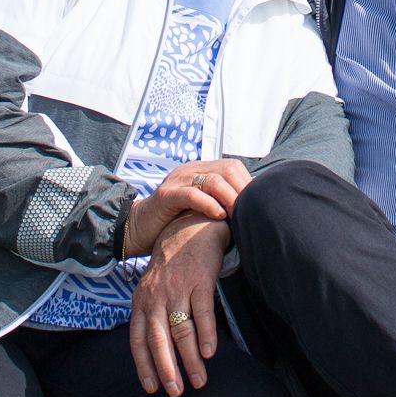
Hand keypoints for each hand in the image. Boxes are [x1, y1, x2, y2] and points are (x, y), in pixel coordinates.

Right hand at [121, 160, 251, 256]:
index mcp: (200, 171)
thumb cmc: (173, 223)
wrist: (137, 229)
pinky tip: (219, 216)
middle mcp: (190, 171)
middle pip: (226, 170)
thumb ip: (219, 204)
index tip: (258, 205)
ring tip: (239, 216)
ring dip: (230, 198)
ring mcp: (177, 180)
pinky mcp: (166, 195)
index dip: (247, 185)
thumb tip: (249, 212)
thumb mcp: (200, 209)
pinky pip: (191, 194)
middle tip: (251, 212)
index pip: (233, 167)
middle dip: (242, 191)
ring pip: (212, 180)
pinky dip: (209, 204)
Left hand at [129, 215, 230, 395]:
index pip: (138, 339)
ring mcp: (178, 289)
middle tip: (176, 392)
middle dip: (167, 369)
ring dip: (190, 359)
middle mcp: (156, 297)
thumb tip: (154, 348)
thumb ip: (151, 313)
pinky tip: (210, 353)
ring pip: (182, 330)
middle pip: (159, 339)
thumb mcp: (152, 287)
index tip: (152, 388)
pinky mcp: (200, 281)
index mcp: (142, 301)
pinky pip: (203, 313)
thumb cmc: (173, 263)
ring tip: (199, 380)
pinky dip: (206, 335)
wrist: (191, 227)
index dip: (144, 365)